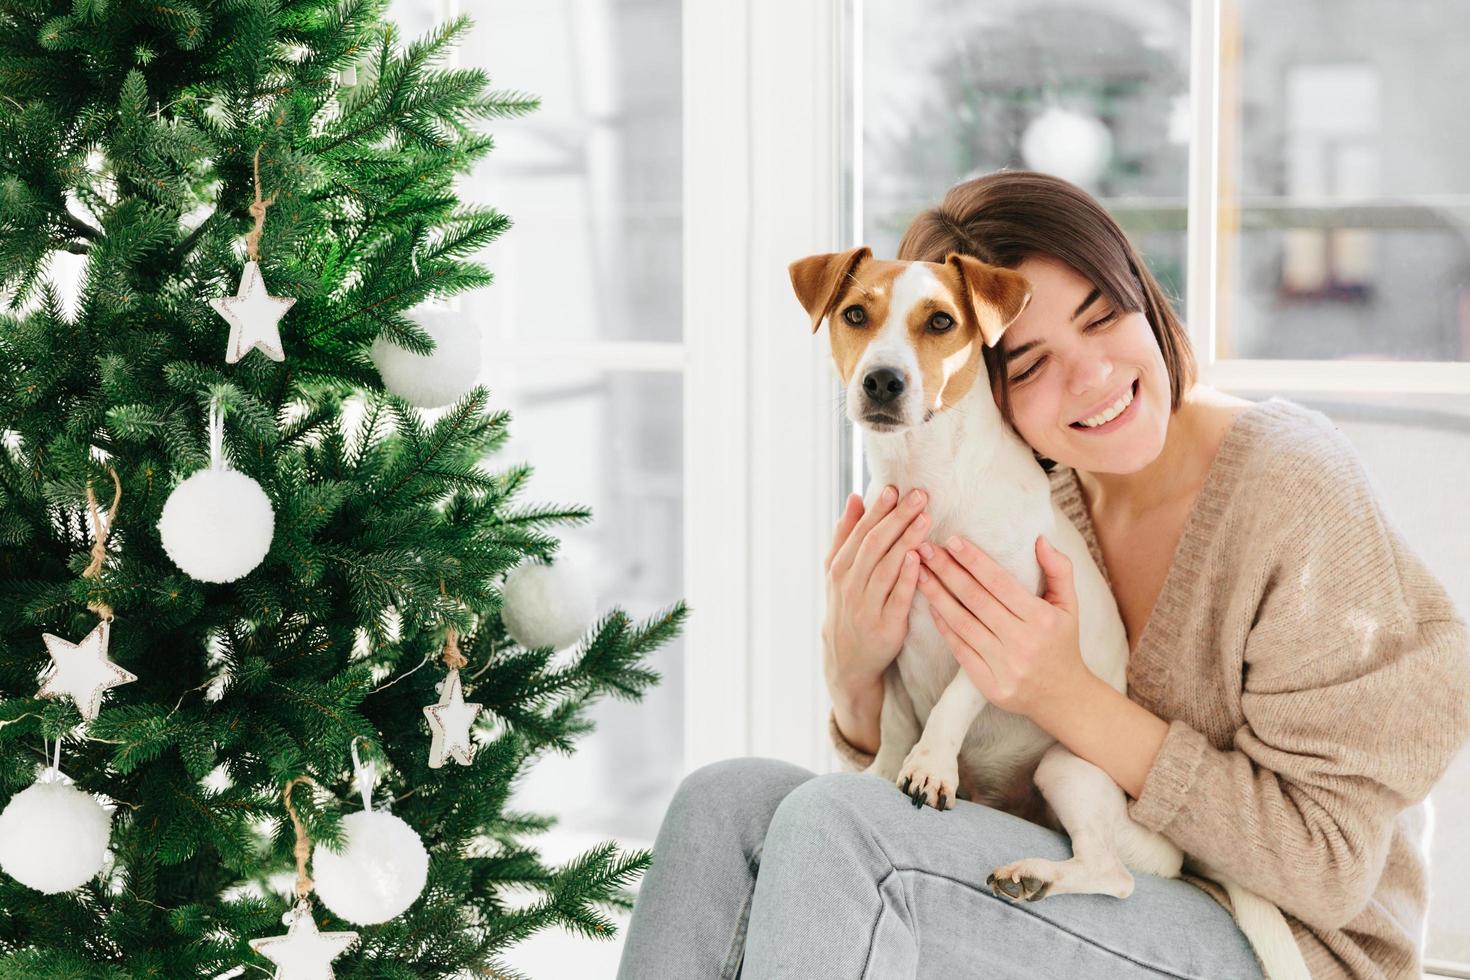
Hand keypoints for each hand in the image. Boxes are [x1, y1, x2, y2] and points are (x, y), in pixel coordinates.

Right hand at [822, 485, 930, 692]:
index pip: (860, 532)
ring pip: (886, 568)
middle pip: (874, 545)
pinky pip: (897, 598)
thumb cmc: (848, 606)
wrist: (847, 659)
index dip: (877, 510)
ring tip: (925, 518)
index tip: (894, 488)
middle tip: (919, 496)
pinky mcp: (885, 626)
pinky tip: (918, 557)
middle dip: (897, 518)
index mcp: (839, 567)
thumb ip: (846, 534)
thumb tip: (855, 497)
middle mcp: (849, 584)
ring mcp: (866, 606)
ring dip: (906, 540)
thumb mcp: (838, 571)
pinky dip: (907, 577)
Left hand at [915, 532, 1087, 720]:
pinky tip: (929, 606)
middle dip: (947, 571)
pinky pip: (960, 650)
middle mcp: (1023, 642)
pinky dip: (943, 627)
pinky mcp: (990, 686)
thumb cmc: (1061, 643)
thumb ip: (1059, 569)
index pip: (1000, 583)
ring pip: (962, 624)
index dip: (974, 560)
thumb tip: (1039, 539)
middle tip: (924, 548)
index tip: (952, 540)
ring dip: (936, 596)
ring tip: (919, 573)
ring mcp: (1005, 666)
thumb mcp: (1069, 605)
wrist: (1063, 698)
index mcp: (1041, 619)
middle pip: (975, 600)